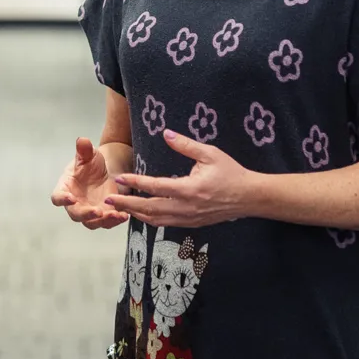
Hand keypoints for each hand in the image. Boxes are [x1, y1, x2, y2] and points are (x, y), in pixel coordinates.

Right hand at [50, 137, 128, 229]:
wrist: (103, 171)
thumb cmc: (89, 164)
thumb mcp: (88, 155)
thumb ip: (84, 150)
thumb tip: (82, 140)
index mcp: (65, 188)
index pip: (58, 197)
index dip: (63, 199)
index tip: (71, 198)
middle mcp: (75, 204)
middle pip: (76, 215)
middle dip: (86, 214)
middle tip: (97, 211)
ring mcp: (89, 211)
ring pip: (92, 223)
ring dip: (103, 221)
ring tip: (115, 214)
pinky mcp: (103, 215)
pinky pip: (107, 222)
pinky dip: (115, 220)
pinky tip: (124, 215)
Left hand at [105, 129, 252, 227]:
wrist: (249, 197)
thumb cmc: (230, 173)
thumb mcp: (210, 154)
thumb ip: (186, 145)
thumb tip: (166, 134)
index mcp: (190, 189)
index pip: (156, 187)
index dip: (136, 183)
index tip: (120, 179)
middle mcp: (186, 207)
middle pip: (150, 208)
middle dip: (128, 204)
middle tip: (110, 199)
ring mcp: (189, 219)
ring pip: (156, 220)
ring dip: (136, 214)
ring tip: (120, 208)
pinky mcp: (192, 224)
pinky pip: (166, 224)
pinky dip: (150, 220)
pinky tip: (141, 214)